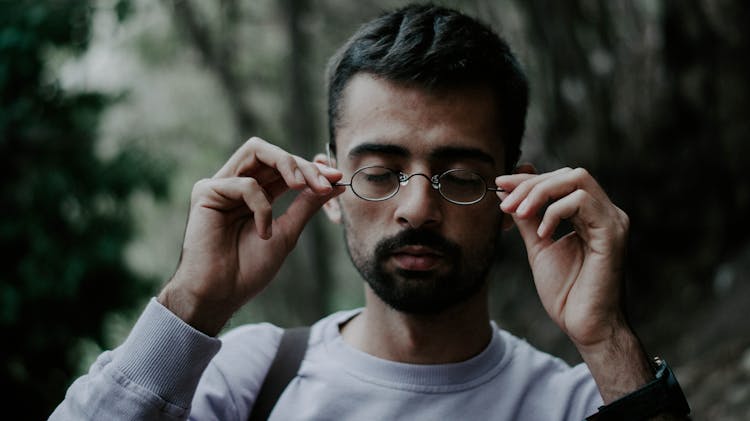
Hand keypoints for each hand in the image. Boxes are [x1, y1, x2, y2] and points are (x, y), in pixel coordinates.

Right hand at [158, 137, 343, 334]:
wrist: (222, 294)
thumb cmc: (249, 269)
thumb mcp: (288, 232)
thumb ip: (307, 204)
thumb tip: (336, 184)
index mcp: (256, 194)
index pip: (285, 167)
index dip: (311, 168)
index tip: (337, 178)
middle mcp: (237, 184)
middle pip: (272, 153)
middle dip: (303, 164)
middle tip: (325, 183)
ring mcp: (221, 185)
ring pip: (256, 150)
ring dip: (286, 164)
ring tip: (302, 186)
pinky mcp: (205, 191)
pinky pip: (245, 184)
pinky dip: (262, 207)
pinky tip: (263, 232)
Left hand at [495, 167, 629, 348]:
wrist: (585, 326)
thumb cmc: (566, 293)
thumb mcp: (539, 247)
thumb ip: (528, 220)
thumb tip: (507, 194)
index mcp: (590, 216)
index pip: (560, 181)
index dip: (528, 179)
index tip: (500, 183)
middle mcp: (605, 213)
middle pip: (568, 174)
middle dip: (531, 184)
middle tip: (506, 205)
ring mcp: (612, 221)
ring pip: (577, 179)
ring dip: (540, 192)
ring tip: (519, 214)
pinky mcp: (612, 232)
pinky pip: (582, 201)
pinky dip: (554, 212)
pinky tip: (542, 233)